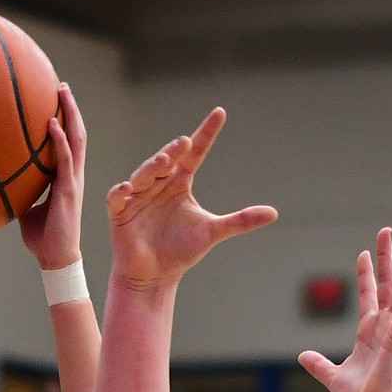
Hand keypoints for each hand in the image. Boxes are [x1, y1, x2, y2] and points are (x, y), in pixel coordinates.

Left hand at [19, 84, 85, 269]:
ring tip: (62, 91)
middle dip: (71, 108)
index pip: (69, 142)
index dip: (66, 120)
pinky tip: (51, 123)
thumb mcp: (26, 208)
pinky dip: (60, 139)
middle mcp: (72, 175)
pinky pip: (65, 159)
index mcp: (64, 178)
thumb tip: (1, 181)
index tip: (56, 99)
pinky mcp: (69, 191)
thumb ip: (20, 191)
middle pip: (77, 133)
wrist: (55, 259)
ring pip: (77, 139)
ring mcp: (73, 181)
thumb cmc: (41, 237)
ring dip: (70, 114)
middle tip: (61, 85)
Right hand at [107, 109, 276, 290]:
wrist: (155, 277)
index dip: (207, 133)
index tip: (220, 113)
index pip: (195, 153)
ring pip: (144, 173)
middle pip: (167, 160)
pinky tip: (128, 188)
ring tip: (163, 162)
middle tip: (184, 144)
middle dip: (174, 151)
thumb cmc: (181, 252)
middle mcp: (159, 184)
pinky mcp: (120, 212)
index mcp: (180, 183)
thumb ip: (241, 220)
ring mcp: (138, 196)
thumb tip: (274, 213)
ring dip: (151, 166)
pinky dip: (120, 191)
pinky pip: (117, 197)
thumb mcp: (213, 232)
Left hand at [299, 229, 391, 391]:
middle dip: (387, 258)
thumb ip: (319, 365)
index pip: (368, 297)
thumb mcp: (332, 378)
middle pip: (387, 285)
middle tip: (387, 230)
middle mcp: (383, 330)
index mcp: (368, 335)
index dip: (366, 274)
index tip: (364, 253)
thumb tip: (303, 356)